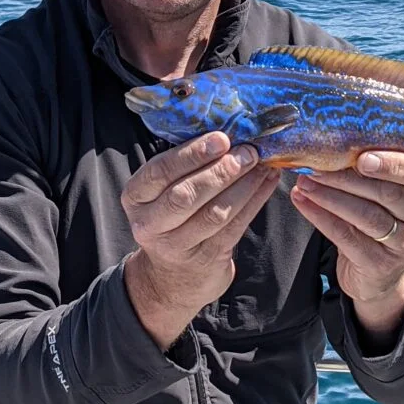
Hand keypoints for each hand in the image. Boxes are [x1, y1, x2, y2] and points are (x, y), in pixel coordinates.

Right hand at [122, 133, 279, 348]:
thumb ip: (183, 164)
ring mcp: (176, 247)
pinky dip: (255, 202)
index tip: (222, 138)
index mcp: (135, 197)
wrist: (173, 274)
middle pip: (186, 195)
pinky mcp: (206, 259)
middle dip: (222, 171)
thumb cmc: (172, 214)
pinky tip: (267, 183)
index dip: (192, 154)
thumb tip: (226, 130)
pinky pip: (235, 228)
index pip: (160, 171)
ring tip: (263, 164)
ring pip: (214, 213)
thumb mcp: (162, 190)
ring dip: (244, 186)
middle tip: (249, 152)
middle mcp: (150, 224)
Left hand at [290, 151, 403, 343]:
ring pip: (367, 216)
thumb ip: (370, 158)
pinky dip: (321, 217)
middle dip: (347, 178)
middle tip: (315, 165)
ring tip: (304, 181)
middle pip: (388, 193)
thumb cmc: (376, 205)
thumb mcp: (383, 182)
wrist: (376, 264)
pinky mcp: (382, 264)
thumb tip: (330, 132)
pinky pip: (347, 237)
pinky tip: (302, 201)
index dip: (392, 164)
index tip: (361, 157)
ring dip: (330, 196)